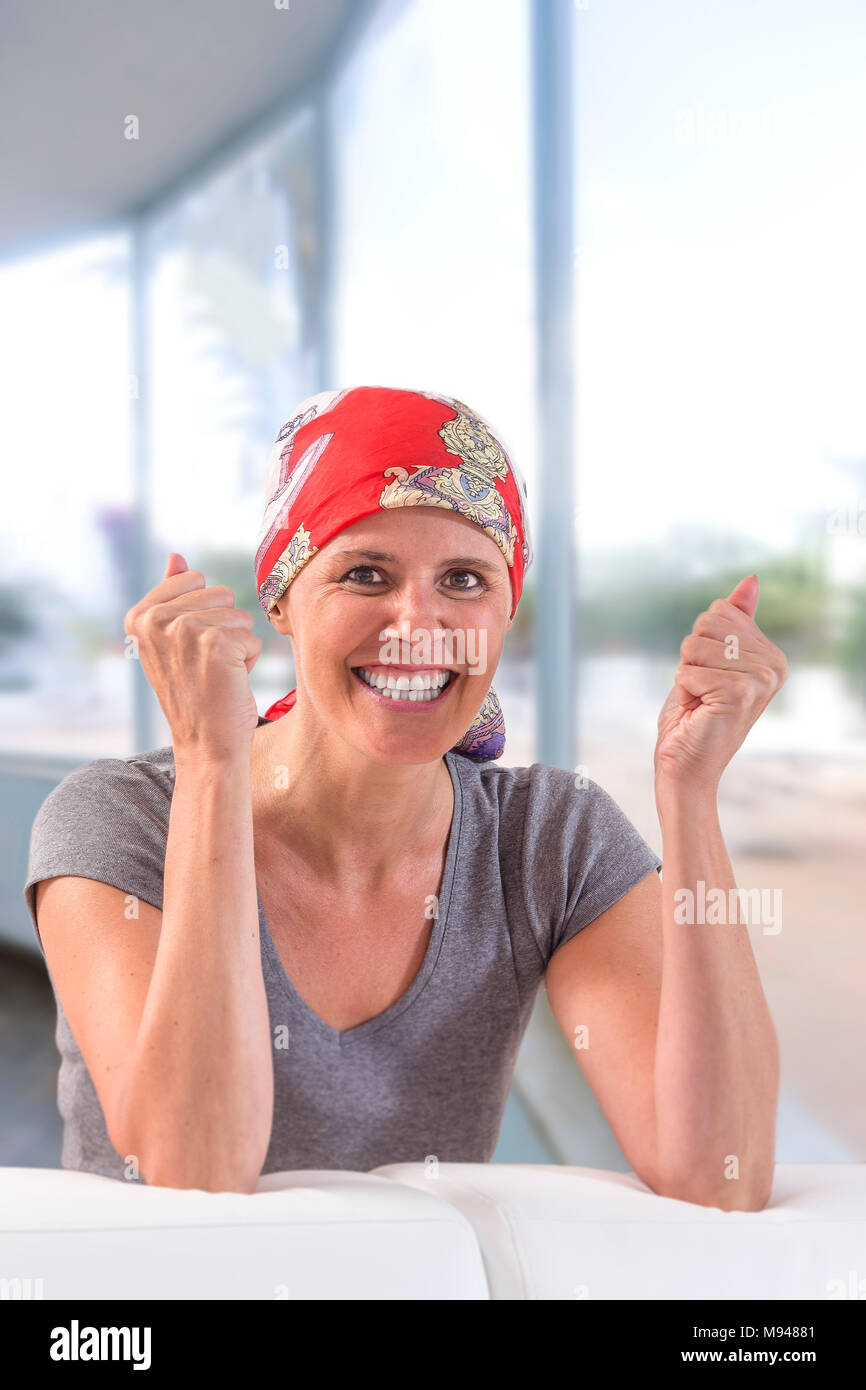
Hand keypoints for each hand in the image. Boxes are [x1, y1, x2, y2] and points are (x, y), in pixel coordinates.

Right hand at [124, 552, 261, 764]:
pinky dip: (250, 661)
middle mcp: (155, 620)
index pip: (194, 578)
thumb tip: (176, 556)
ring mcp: (184, 630)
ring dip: (237, 645)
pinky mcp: (216, 644)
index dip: (204, 612)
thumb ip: (172, 595)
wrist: (204, 744)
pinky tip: (229, 682)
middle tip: (206, 663)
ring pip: (239, 615)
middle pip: (221, 592)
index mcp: (139, 615)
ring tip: (217, 673)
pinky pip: (253, 637)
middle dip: (224, 627)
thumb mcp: (173, 640)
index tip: (189, 648)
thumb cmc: (194, 691)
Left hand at [654, 573, 787, 794]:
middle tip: (702, 690)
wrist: (686, 767)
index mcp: (771, 654)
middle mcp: (774, 665)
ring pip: (693, 645)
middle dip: (691, 655)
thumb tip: (750, 581)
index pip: (719, 610)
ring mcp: (760, 680)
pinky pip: (687, 669)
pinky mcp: (739, 694)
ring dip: (685, 675)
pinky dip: (682, 690)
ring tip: (700, 701)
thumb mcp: (709, 660)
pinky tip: (697, 710)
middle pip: (707, 621)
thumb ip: (733, 622)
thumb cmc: (694, 715)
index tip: (709, 674)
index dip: (700, 641)